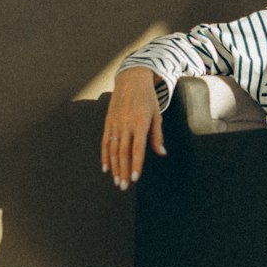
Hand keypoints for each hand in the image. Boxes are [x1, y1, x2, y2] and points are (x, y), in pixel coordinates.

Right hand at [101, 67, 165, 188]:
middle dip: (123, 171)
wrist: (131, 80)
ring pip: (113, 150)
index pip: (137, 149)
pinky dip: (105, 156)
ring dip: (114, 167)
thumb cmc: (147, 98)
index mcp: (139, 123)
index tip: (135, 178)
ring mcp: (115, 124)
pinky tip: (106, 168)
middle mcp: (125, 125)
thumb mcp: (157, 114)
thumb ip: (157, 136)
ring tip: (117, 181)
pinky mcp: (108, 122)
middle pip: (123, 153)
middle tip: (124, 186)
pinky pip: (105, 142)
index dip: (136, 164)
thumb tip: (161, 153)